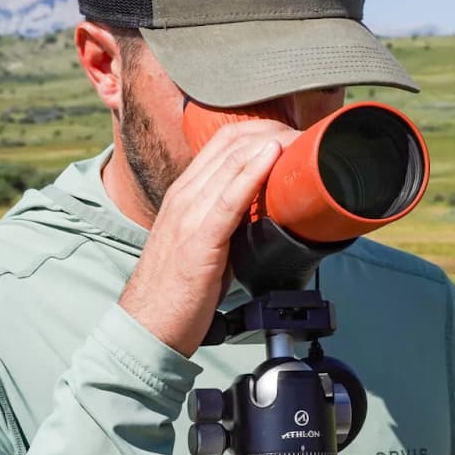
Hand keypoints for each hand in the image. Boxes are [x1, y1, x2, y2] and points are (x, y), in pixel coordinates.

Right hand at [118, 119, 298, 355]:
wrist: (148, 324)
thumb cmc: (179, 290)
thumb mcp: (204, 242)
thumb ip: (230, 221)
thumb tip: (268, 212)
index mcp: (185, 193)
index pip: (224, 142)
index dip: (261, 130)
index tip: (292, 135)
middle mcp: (185, 195)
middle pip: (231, 143)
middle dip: (273, 131)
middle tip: (306, 137)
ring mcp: (189, 214)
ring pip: (232, 162)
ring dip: (271, 144)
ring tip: (302, 141)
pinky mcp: (199, 238)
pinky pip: (229, 198)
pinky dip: (253, 173)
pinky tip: (273, 157)